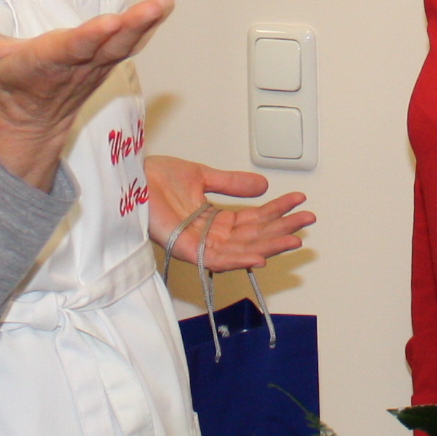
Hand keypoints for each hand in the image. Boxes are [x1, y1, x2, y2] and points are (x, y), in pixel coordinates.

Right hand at [0, 0, 175, 191]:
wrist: (31, 123)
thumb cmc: (7, 85)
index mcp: (49, 61)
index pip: (75, 47)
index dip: (93, 36)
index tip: (112, 21)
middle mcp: (78, 65)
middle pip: (110, 44)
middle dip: (134, 25)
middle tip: (157, 4)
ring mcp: (96, 67)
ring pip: (125, 45)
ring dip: (146, 24)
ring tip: (164, 1)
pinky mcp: (105, 65)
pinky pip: (129, 46)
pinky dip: (145, 29)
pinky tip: (159, 9)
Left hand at [146, 153, 314, 270]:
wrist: (128, 179)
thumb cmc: (153, 179)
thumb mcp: (202, 176)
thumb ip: (232, 183)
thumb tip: (262, 186)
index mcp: (213, 220)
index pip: (253, 220)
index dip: (277, 211)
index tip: (299, 202)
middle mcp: (209, 235)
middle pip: (253, 236)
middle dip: (282, 229)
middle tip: (307, 220)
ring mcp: (198, 244)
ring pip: (241, 250)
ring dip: (269, 246)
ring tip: (294, 239)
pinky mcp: (184, 249)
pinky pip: (216, 259)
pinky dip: (239, 259)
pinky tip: (260, 256)